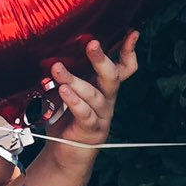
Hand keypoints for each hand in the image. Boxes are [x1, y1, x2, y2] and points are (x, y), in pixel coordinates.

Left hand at [46, 31, 138, 167]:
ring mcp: (101, 117)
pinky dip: (74, 102)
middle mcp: (107, 100)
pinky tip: (63, 92)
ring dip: (75, 80)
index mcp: (103, 87)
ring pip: (94, 96)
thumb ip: (64, 73)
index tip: (132, 33)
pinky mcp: (91, 131)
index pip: (123, 68)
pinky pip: (85, 115)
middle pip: (111, 78)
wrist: (64, 152)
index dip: (129, 52)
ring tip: (58, 69)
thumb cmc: (64, 116)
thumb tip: (53, 50)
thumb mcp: (63, 89)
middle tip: (91, 44)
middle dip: (101, 60)